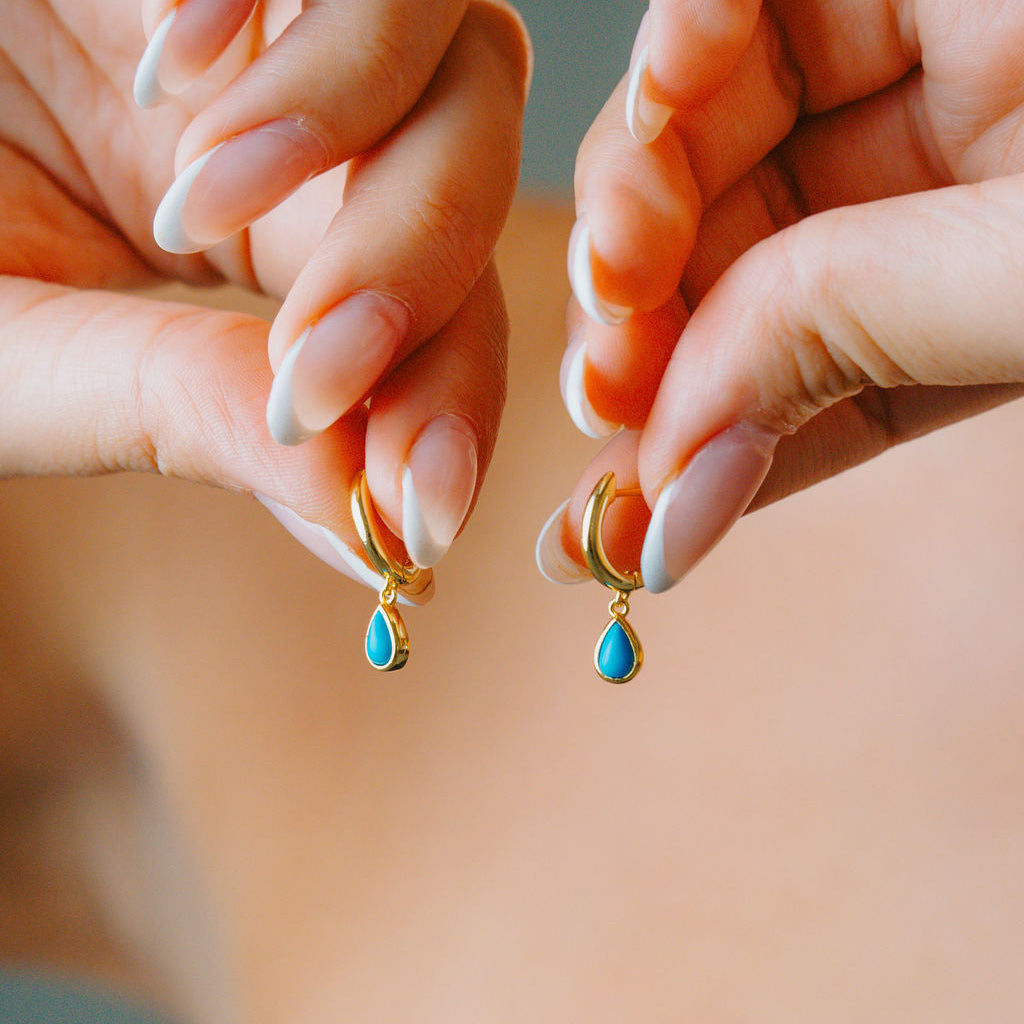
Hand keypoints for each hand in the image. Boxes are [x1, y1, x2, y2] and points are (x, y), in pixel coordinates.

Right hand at [0, 0, 528, 587]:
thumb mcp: (40, 356)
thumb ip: (200, 414)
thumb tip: (365, 529)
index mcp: (293, 249)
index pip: (446, 311)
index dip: (453, 401)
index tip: (423, 511)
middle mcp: (316, 133)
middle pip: (470, 165)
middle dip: (413, 275)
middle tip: (315, 374)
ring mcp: (277, 23)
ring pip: (443, 36)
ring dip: (350, 123)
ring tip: (197, 198)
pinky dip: (265, 0)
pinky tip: (175, 62)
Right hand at [540, 0, 1023, 592]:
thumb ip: (853, 306)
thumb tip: (676, 430)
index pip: (748, 10)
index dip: (658, 108)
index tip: (626, 234)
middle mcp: (947, 79)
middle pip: (722, 165)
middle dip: (648, 290)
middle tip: (609, 396)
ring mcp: (943, 212)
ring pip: (761, 290)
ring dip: (685, 401)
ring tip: (628, 500)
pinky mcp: (950, 321)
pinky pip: (838, 375)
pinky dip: (763, 451)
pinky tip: (680, 516)